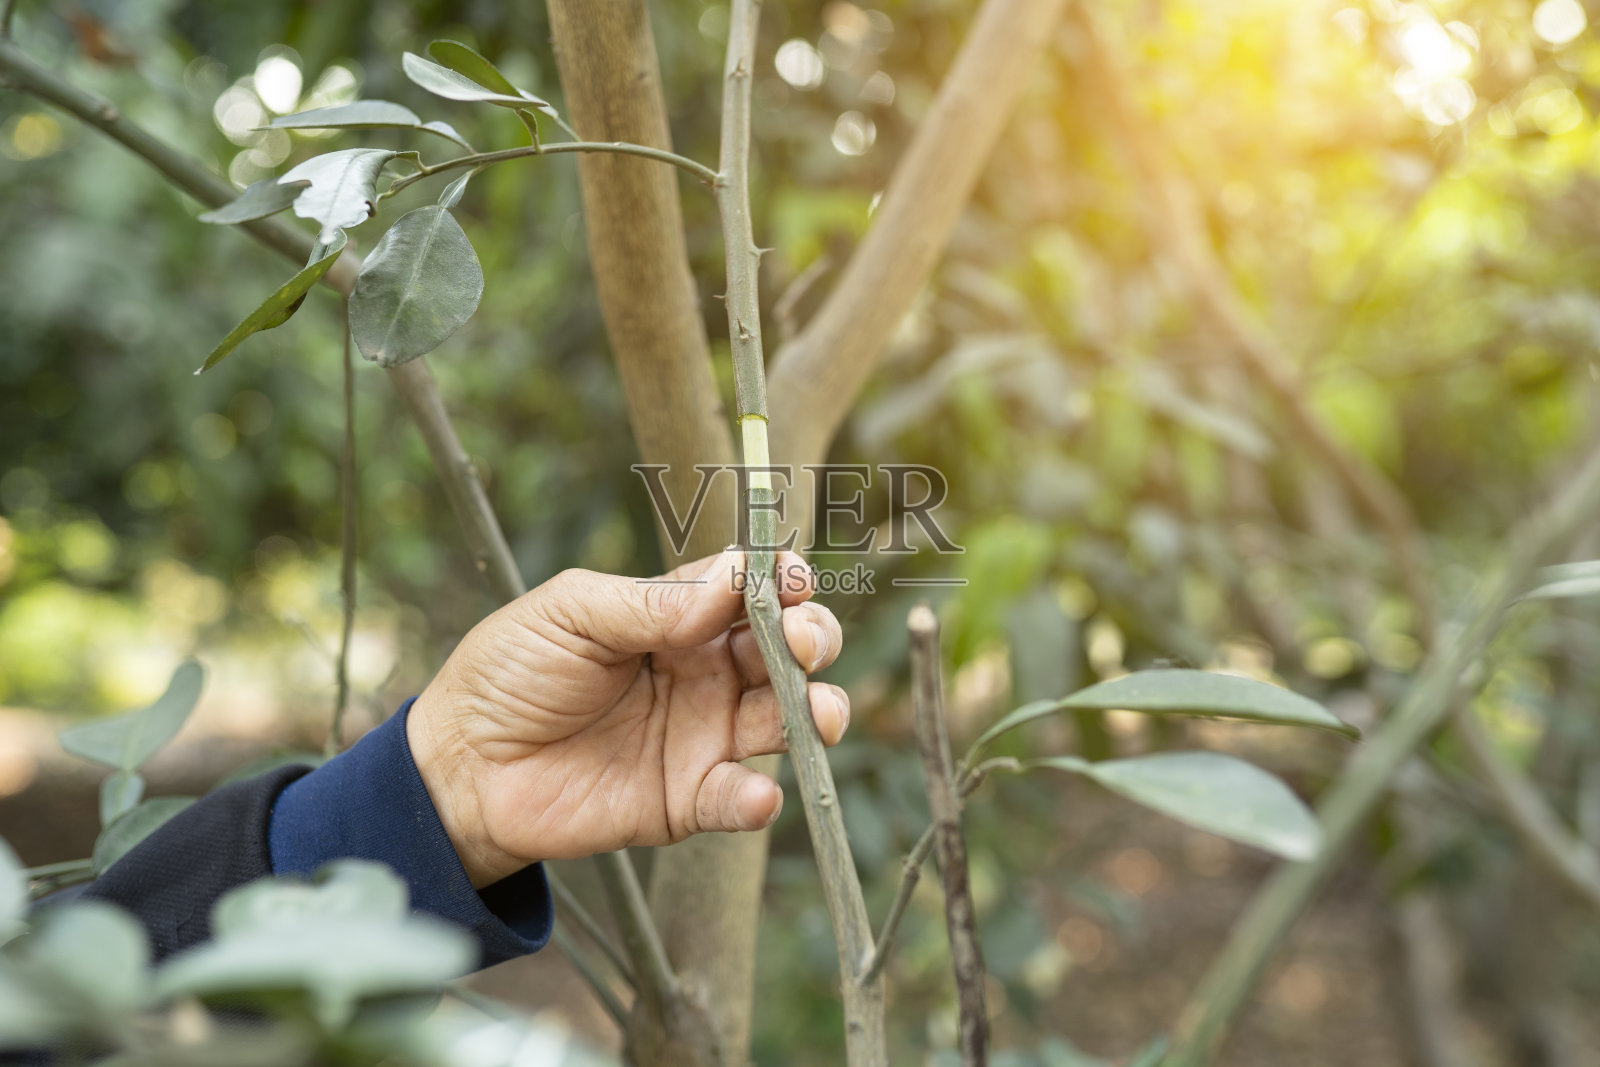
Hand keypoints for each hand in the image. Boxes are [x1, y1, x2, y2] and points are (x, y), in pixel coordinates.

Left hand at [407, 549, 847, 886]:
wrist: (462, 765)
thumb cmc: (508, 674)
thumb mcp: (569, 613)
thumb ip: (648, 603)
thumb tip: (729, 585)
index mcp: (678, 617)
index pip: (749, 591)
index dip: (781, 581)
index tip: (790, 580)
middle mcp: (703, 672)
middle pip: (787, 651)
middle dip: (812, 639)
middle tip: (801, 643)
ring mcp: (702, 736)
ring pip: (786, 721)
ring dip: (814, 714)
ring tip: (811, 714)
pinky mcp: (686, 799)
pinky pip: (739, 799)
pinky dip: (758, 798)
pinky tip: (755, 792)